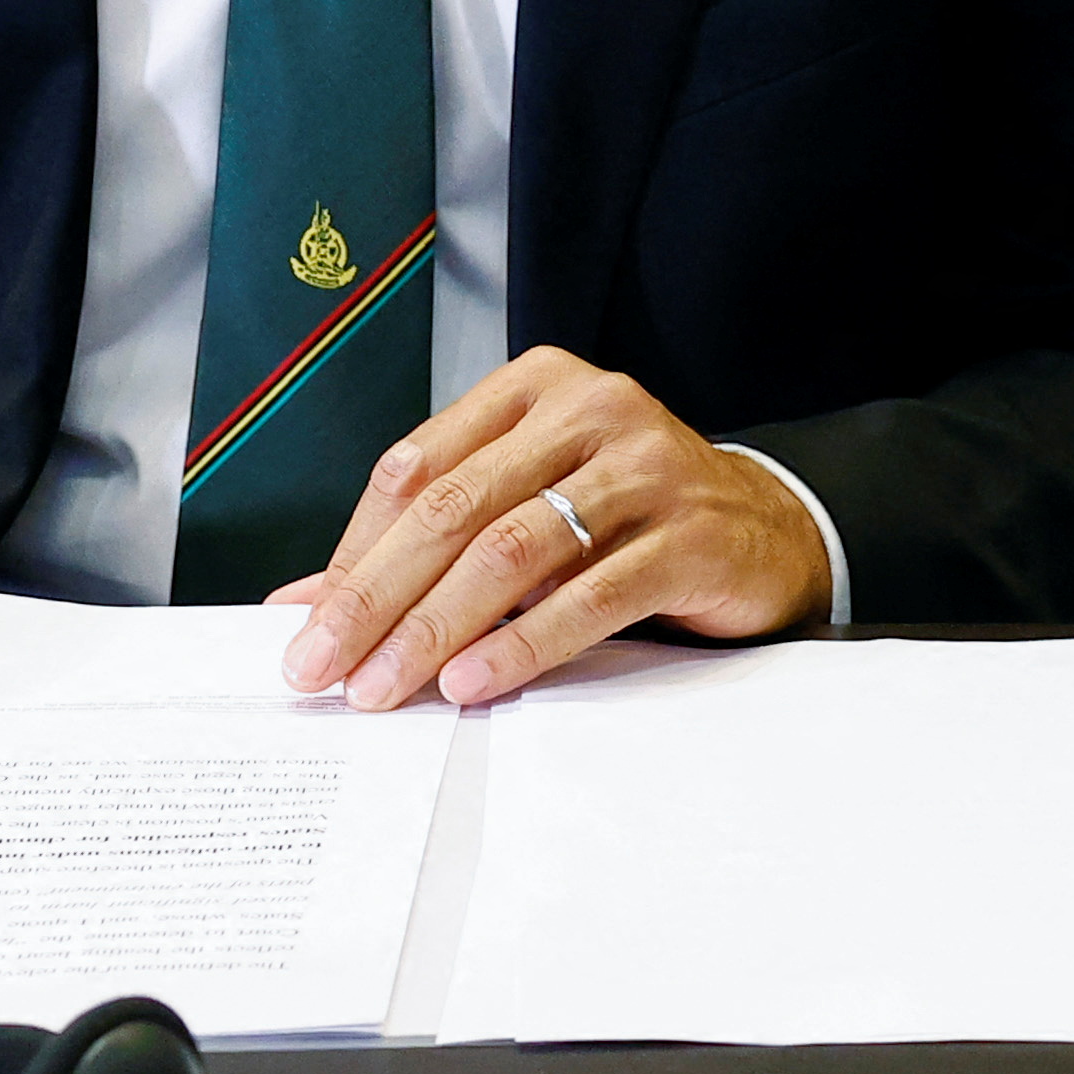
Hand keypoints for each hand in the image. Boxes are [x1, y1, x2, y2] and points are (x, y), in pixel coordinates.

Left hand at [272, 347, 830, 707]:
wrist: (766, 530)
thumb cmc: (626, 517)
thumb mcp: (527, 505)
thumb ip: (428, 543)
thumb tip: (307, 607)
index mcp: (537, 387)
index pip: (418, 465)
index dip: (355, 550)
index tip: (310, 624)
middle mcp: (592, 409)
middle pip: (455, 509)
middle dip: (375, 598)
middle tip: (322, 668)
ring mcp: (647, 468)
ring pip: (513, 550)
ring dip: (436, 628)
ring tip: (385, 686)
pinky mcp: (690, 535)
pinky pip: (589, 595)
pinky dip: (522, 643)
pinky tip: (473, 681)